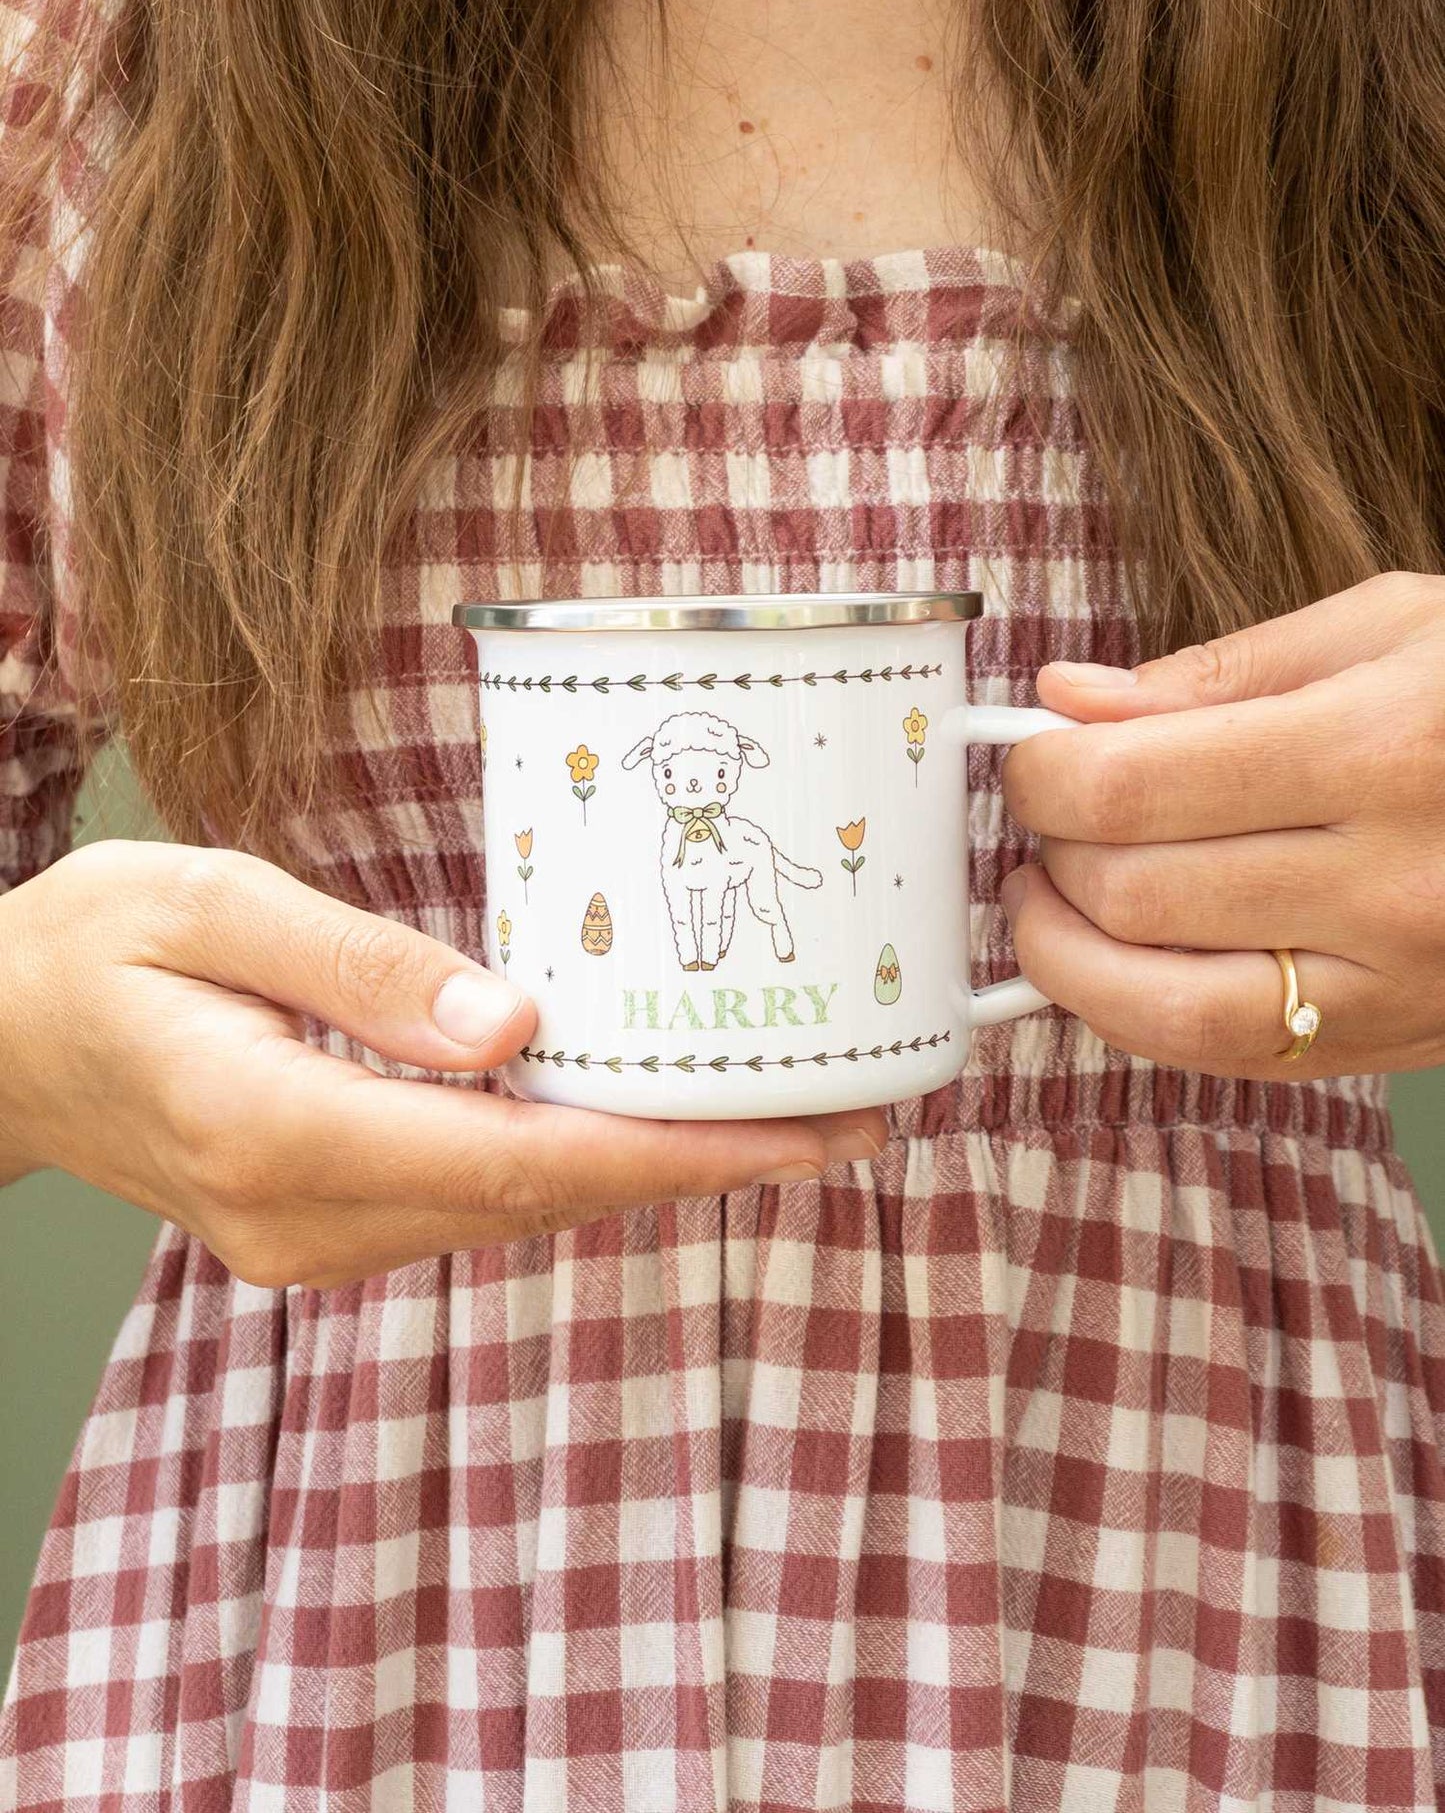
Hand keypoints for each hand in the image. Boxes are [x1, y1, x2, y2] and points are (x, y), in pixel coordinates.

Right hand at [0, 842, 886, 1286]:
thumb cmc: (84, 951)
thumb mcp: (209, 903)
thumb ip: (358, 966)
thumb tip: (516, 1025)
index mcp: (276, 1128)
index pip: (517, 1162)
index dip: (675, 1156)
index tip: (804, 1136)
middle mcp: (305, 1215)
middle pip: (543, 1202)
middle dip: (700, 1163)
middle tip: (846, 1114)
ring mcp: (313, 1237)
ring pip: (519, 1212)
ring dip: (649, 1169)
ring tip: (777, 1110)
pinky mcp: (323, 1224)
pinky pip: (477, 1201)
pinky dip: (573, 1165)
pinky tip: (644, 1119)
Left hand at [998, 571, 1444, 1079]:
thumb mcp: (1389, 627)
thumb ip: (1219, 672)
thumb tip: (1069, 702)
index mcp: (1379, 750)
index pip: (1129, 790)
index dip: (1039, 775)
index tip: (1028, 754)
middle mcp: (1392, 883)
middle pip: (1133, 897)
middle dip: (1050, 854)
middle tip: (1047, 817)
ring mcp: (1402, 982)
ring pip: (1164, 1009)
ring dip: (1067, 958)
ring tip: (1050, 899)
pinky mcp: (1402, 1043)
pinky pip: (1230, 1055)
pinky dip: (1140, 1011)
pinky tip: (1120, 957)